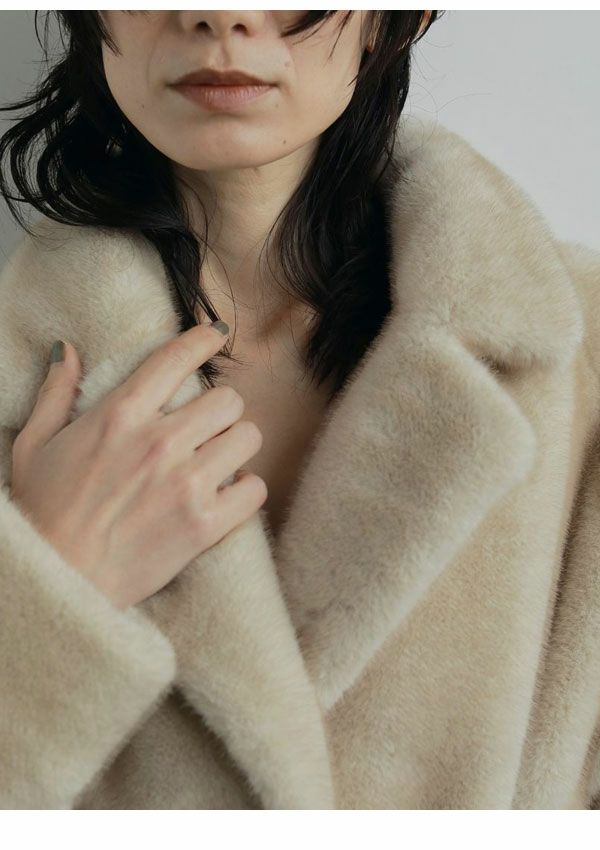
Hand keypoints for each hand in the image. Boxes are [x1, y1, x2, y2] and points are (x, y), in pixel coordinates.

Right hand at [9, 324, 267, 608]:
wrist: (56, 581)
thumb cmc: (42, 511)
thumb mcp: (36, 444)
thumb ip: (56, 393)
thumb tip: (70, 350)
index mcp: (120, 414)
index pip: (177, 357)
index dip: (204, 339)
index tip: (215, 335)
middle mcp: (159, 442)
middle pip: (228, 398)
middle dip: (221, 409)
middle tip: (208, 426)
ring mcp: (186, 484)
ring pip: (248, 437)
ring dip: (237, 445)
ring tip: (219, 458)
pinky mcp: (204, 525)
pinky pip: (255, 489)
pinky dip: (246, 490)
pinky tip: (228, 494)